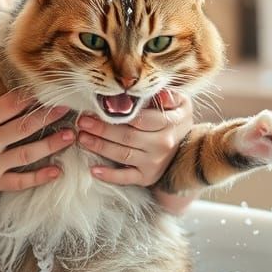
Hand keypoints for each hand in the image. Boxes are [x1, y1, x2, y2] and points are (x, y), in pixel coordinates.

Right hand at [0, 39, 74, 191]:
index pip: (10, 104)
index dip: (31, 96)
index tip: (49, 89)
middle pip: (24, 127)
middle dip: (48, 117)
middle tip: (69, 108)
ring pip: (27, 155)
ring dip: (51, 145)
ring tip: (71, 135)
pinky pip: (19, 181)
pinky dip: (39, 178)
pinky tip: (57, 170)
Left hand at [78, 90, 193, 186]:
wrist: (188, 150)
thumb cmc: (176, 119)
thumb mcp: (181, 103)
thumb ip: (169, 96)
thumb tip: (158, 93)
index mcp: (169, 123)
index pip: (139, 119)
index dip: (116, 114)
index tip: (95, 109)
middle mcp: (162, 144)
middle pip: (127, 136)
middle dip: (101, 129)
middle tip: (82, 122)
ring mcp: (154, 162)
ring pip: (123, 154)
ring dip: (100, 147)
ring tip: (82, 138)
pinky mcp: (147, 177)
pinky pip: (127, 177)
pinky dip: (110, 176)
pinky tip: (94, 170)